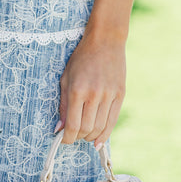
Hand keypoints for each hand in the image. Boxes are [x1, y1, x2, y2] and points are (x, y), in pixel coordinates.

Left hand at [55, 33, 125, 148]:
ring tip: (84, 136)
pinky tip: (98, 140)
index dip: (67, 138)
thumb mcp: (66, 77)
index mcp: (77, 90)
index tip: (63, 139)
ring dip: (90, 137)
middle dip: (78, 137)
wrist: (105, 41)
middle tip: (73, 135)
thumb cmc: (81, 58)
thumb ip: (63, 104)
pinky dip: (105, 134)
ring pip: (100, 128)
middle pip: (87, 129)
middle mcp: (94, 94)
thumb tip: (60, 128)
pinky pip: (112, 121)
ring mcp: (109, 95)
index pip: (73, 125)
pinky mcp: (120, 95)